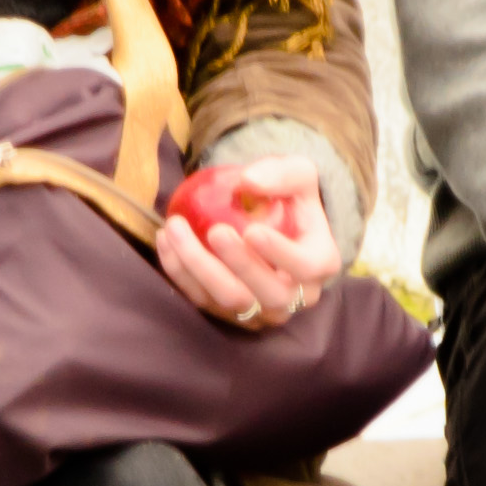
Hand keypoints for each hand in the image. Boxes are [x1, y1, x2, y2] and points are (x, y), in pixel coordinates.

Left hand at [156, 170, 340, 329]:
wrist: (272, 222)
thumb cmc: (289, 198)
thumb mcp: (297, 174)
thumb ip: (281, 173)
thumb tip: (248, 180)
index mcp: (320, 264)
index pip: (305, 267)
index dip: (279, 254)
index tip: (252, 230)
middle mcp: (295, 296)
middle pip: (266, 294)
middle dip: (236, 263)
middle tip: (212, 231)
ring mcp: (260, 310)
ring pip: (229, 302)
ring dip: (198, 267)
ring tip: (175, 230)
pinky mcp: (228, 312)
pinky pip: (202, 299)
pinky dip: (180, 272)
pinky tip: (165, 241)